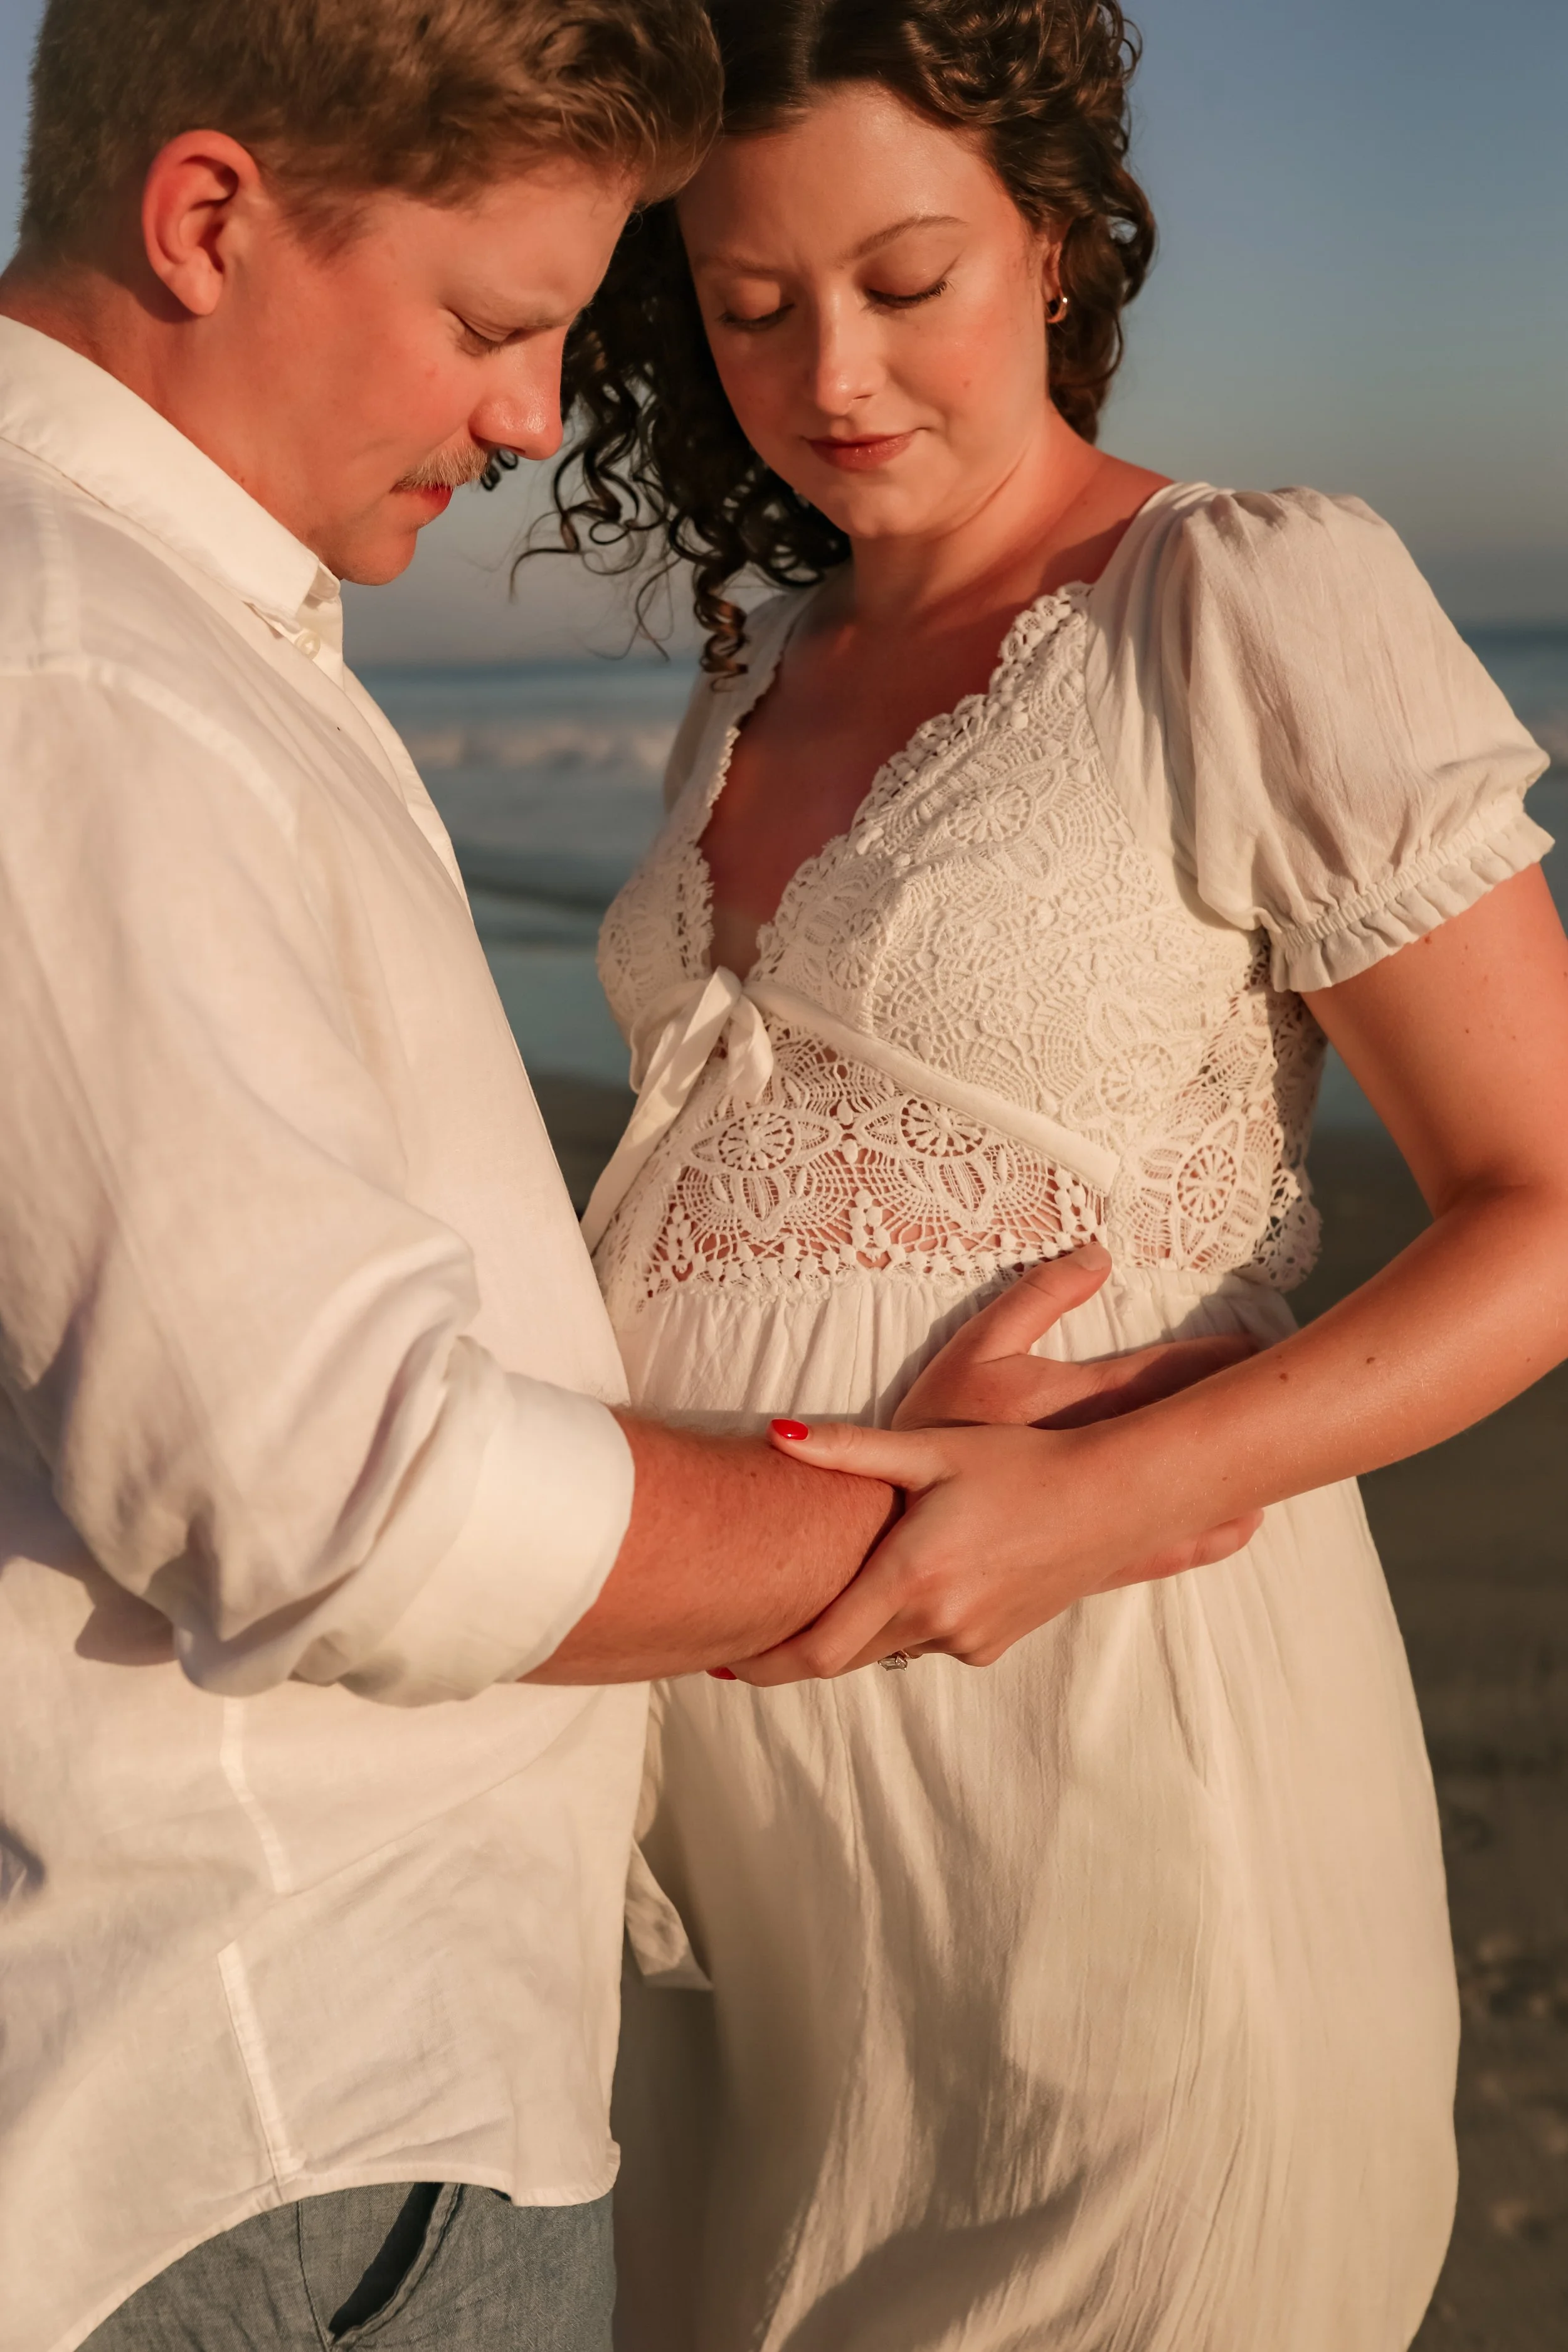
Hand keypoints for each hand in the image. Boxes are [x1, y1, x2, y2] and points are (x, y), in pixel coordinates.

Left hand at [722, 1245, 1262, 1681]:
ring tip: (828, 1593)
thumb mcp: (931, 1450)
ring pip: (889, 1646)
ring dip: (858, 1627)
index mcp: (911, 1577)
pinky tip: (912, 1580)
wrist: (1112, 1498)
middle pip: (843, 1656)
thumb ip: (848, 1450)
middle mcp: (937, 1622)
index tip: (720, 1664)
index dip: (763, 1665)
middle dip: (795, 1649)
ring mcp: (969, 1640)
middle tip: (746, 1636)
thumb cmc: (1019, 1463)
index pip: (817, 1650)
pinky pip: (931, 1640)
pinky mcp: (994, 1644)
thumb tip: (774, 1434)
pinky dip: (906, 1619)